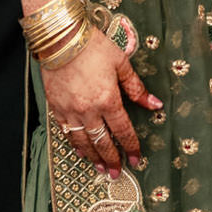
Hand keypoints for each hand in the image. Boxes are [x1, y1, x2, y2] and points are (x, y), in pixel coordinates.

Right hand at [43, 28, 161, 177]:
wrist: (61, 39)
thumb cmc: (93, 47)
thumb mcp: (121, 63)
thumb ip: (136, 87)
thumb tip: (155, 104)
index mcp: (108, 99)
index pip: (123, 130)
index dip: (131, 146)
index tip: (136, 158)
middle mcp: (89, 110)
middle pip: (102, 141)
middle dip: (111, 159)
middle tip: (116, 172)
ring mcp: (70, 111)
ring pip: (83, 141)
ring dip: (93, 156)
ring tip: (100, 167)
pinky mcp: (56, 107)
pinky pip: (66, 132)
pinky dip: (74, 144)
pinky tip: (80, 150)